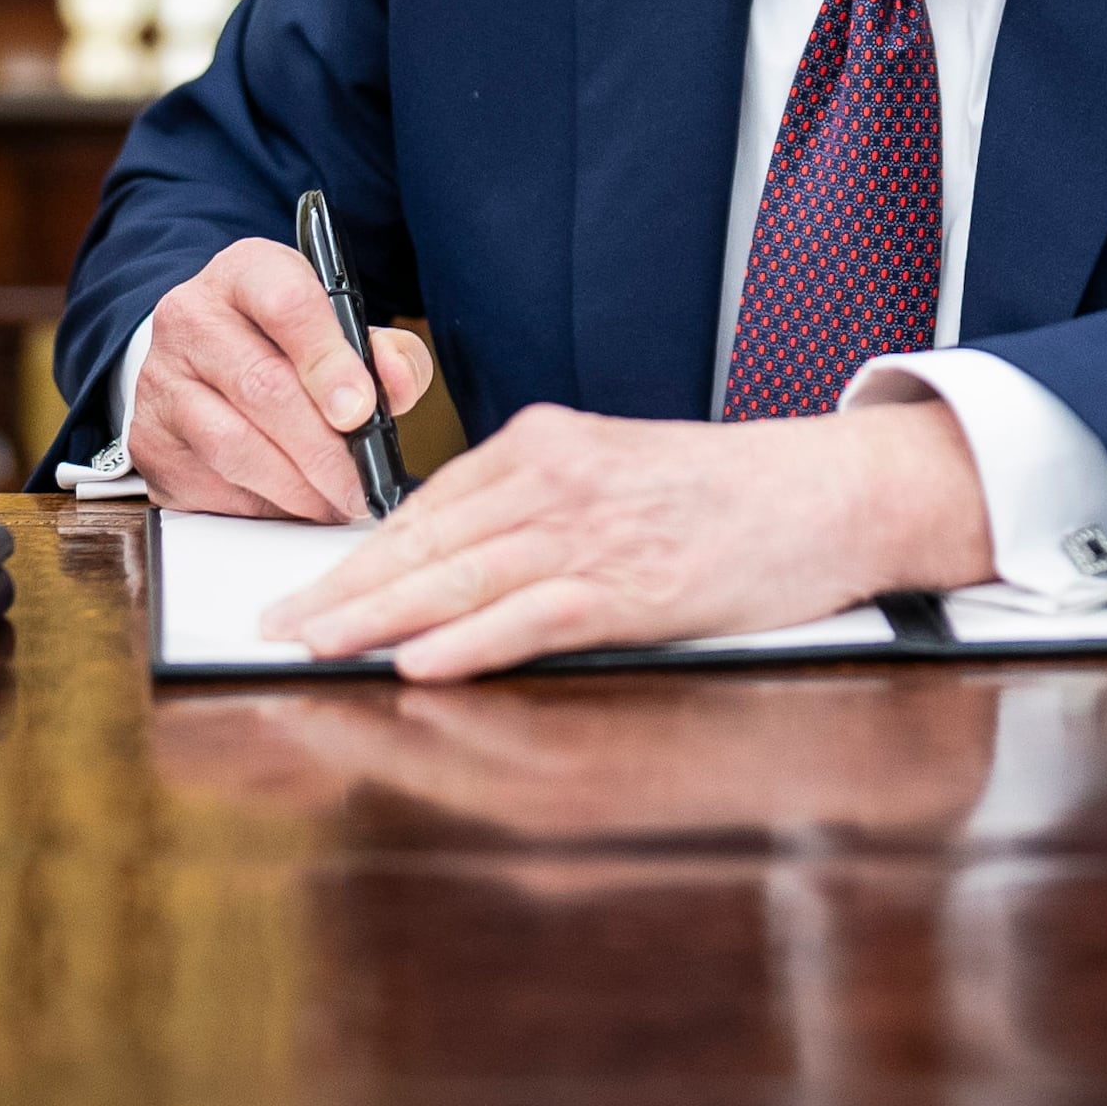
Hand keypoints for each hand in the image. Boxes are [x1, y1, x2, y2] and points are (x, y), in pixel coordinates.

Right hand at [127, 237, 441, 523]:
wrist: (202, 358)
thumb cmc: (285, 343)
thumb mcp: (340, 327)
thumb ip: (385, 352)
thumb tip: (397, 385)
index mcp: (245, 273)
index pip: (286, 304)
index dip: (328, 361)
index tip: (361, 411)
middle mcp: (191, 317)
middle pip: (262, 386)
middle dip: (323, 447)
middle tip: (362, 482)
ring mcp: (161, 380)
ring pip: (233, 445)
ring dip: (296, 486)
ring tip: (337, 501)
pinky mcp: (148, 441)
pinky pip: (211, 484)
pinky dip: (262, 505)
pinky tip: (294, 503)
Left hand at [260, 395, 994, 680]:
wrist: (830, 492)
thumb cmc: (727, 496)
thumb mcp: (617, 475)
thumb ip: (538, 506)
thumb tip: (457, 562)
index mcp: (547, 444)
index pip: (427, 504)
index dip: (357, 553)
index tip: (305, 589)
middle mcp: (558, 477)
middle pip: (427, 541)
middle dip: (343, 588)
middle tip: (276, 625)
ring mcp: (594, 530)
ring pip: (461, 577)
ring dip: (378, 616)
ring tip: (317, 645)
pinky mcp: (634, 585)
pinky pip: (532, 615)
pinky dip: (469, 641)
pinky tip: (419, 662)